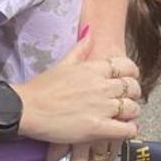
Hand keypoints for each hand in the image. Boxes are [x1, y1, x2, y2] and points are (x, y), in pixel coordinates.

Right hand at [16, 34, 140, 144]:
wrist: (27, 109)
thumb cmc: (42, 87)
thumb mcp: (63, 63)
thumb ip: (81, 48)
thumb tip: (90, 30)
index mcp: (94, 68)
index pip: (127, 67)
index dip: (132, 74)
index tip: (128, 80)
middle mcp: (102, 86)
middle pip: (133, 88)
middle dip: (133, 94)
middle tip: (126, 99)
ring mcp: (102, 107)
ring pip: (133, 108)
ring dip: (131, 113)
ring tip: (124, 116)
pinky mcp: (98, 128)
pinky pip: (127, 129)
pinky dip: (130, 130)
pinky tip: (123, 129)